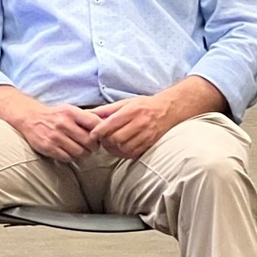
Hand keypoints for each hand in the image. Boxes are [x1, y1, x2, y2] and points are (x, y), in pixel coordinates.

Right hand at [10, 103, 103, 160]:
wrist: (30, 118)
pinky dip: (71, 157)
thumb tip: (106, 125)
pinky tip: (69, 152)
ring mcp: (55, 136)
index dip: (100, 133)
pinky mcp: (48, 147)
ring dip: (83, 154)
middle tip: (91, 147)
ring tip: (81, 150)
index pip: (95, 123)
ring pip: (79, 152)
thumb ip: (86, 117)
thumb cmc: (54, 115)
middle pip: (89, 142)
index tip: (99, 136)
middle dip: (93, 147)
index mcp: (71, 112)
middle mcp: (63, 123)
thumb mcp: (69, 110)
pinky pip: (67, 158)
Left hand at [89, 76, 226, 158]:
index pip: (109, 125)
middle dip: (105, 141)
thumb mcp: (125, 102)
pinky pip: (132, 153)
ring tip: (110, 144)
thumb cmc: (144, 105)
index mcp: (131, 111)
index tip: (93, 135)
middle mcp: (139, 123)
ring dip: (113, 149)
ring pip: (123, 148)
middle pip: (115, 139)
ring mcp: (146, 135)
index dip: (98, 132)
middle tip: (101, 140)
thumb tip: (88, 114)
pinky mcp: (150, 144)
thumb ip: (106, 110)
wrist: (168, 110)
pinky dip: (123, 153)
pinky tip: (120, 148)